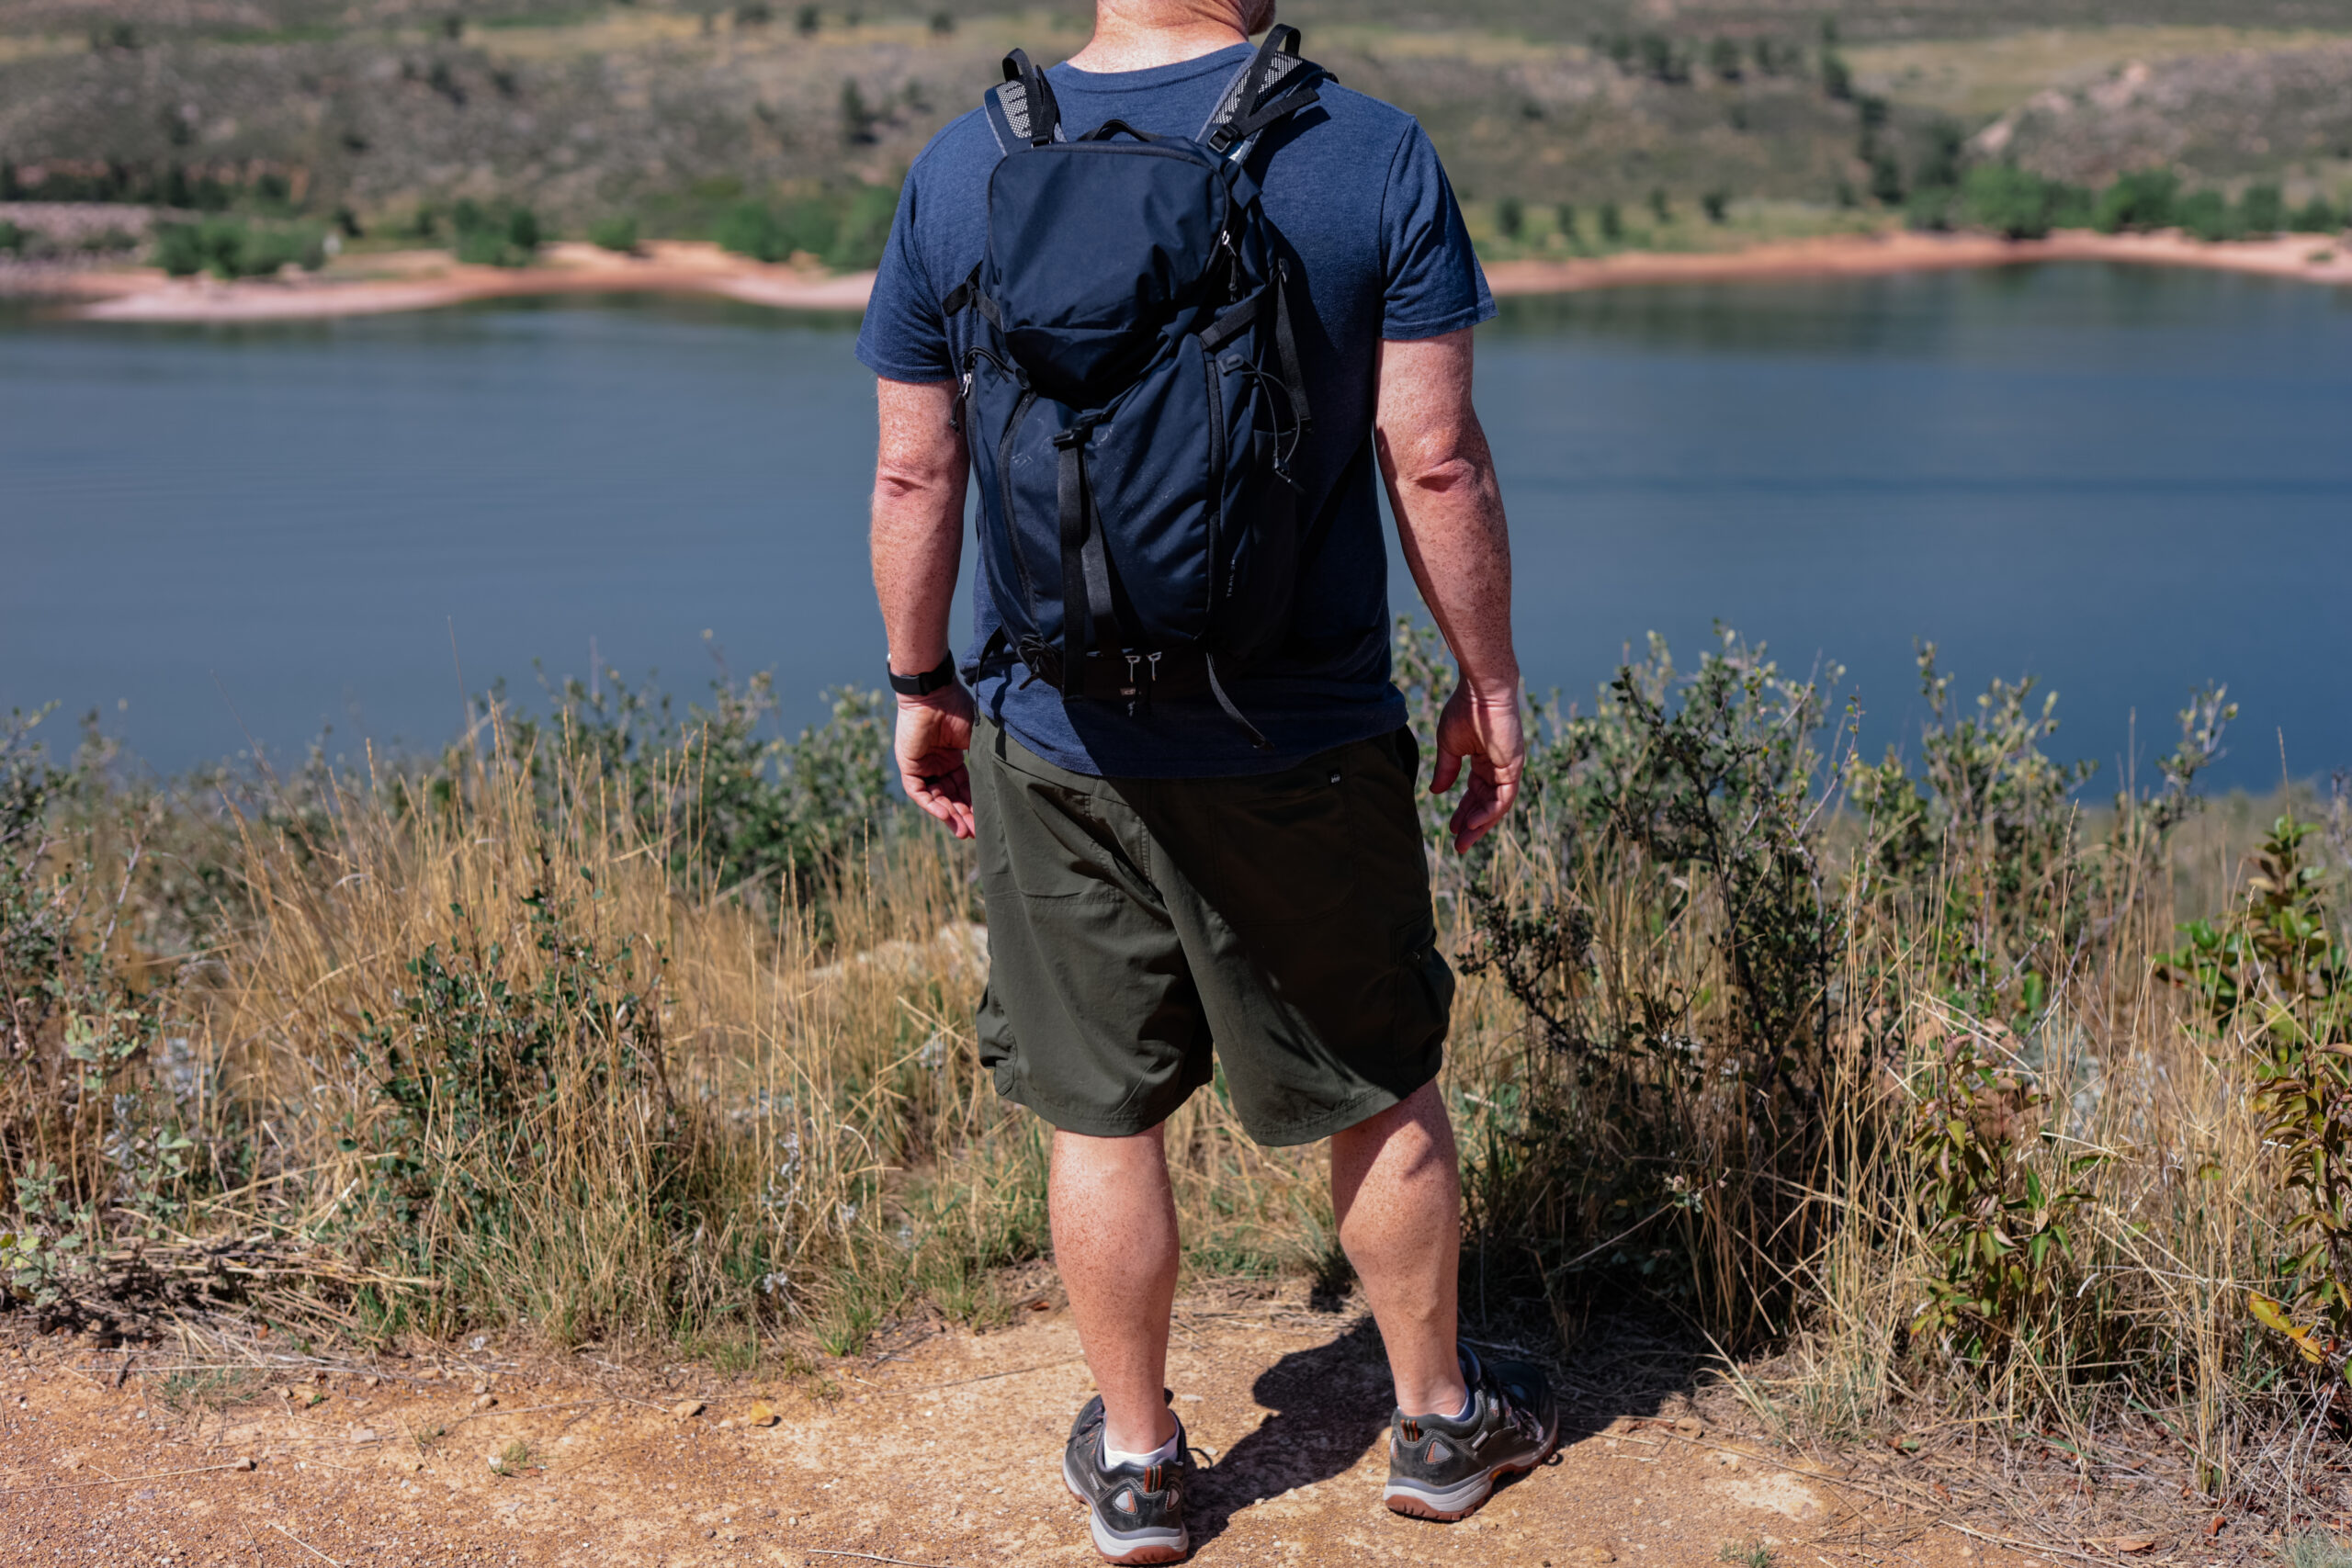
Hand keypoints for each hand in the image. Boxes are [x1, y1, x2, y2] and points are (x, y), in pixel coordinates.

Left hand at [895, 682, 975, 839]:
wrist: (934, 694)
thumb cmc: (957, 709)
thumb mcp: (976, 739)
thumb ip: (983, 760)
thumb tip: (1000, 780)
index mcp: (953, 758)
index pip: (964, 787)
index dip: (975, 804)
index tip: (987, 820)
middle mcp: (937, 764)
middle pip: (951, 797)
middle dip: (964, 815)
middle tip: (976, 833)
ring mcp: (922, 766)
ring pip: (936, 798)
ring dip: (950, 815)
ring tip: (964, 831)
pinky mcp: (909, 765)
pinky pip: (919, 791)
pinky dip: (932, 804)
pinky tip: (946, 816)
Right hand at [1429, 679, 1522, 853]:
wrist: (1480, 692)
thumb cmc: (1465, 710)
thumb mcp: (1448, 746)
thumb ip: (1445, 770)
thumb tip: (1437, 793)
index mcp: (1484, 761)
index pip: (1475, 793)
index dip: (1464, 811)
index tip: (1451, 828)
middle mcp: (1499, 767)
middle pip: (1486, 804)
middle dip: (1472, 825)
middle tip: (1459, 846)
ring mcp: (1509, 768)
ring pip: (1497, 805)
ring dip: (1480, 824)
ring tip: (1463, 840)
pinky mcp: (1514, 767)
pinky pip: (1504, 797)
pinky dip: (1490, 812)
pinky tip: (1474, 823)